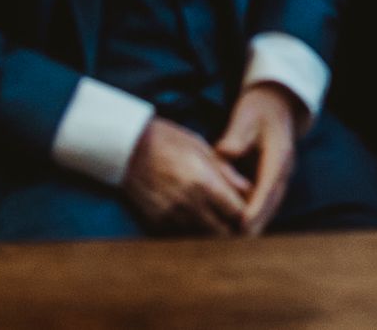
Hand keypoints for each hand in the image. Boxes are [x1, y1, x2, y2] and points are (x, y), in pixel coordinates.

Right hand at [120, 117, 250, 235]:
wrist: (127, 148)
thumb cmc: (168, 141)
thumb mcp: (202, 149)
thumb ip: (226, 173)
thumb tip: (249, 190)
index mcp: (204, 183)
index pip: (237, 213)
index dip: (246, 214)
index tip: (249, 210)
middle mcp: (189, 204)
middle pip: (221, 232)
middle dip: (231, 229)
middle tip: (236, 221)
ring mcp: (171, 216)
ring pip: (202, 237)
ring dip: (211, 231)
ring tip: (217, 220)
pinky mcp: (157, 221)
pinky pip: (181, 234)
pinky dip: (191, 230)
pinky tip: (193, 217)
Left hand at [214, 83, 298, 236]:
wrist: (278, 103)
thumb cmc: (258, 109)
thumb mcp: (246, 116)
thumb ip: (235, 136)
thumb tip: (226, 153)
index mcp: (280, 153)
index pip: (269, 186)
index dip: (257, 208)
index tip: (243, 226)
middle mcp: (285, 169)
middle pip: (272, 202)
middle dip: (256, 223)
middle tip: (235, 245)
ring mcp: (282, 175)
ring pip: (271, 206)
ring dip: (256, 223)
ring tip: (235, 243)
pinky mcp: (275, 180)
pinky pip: (266, 202)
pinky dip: (255, 215)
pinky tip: (238, 228)